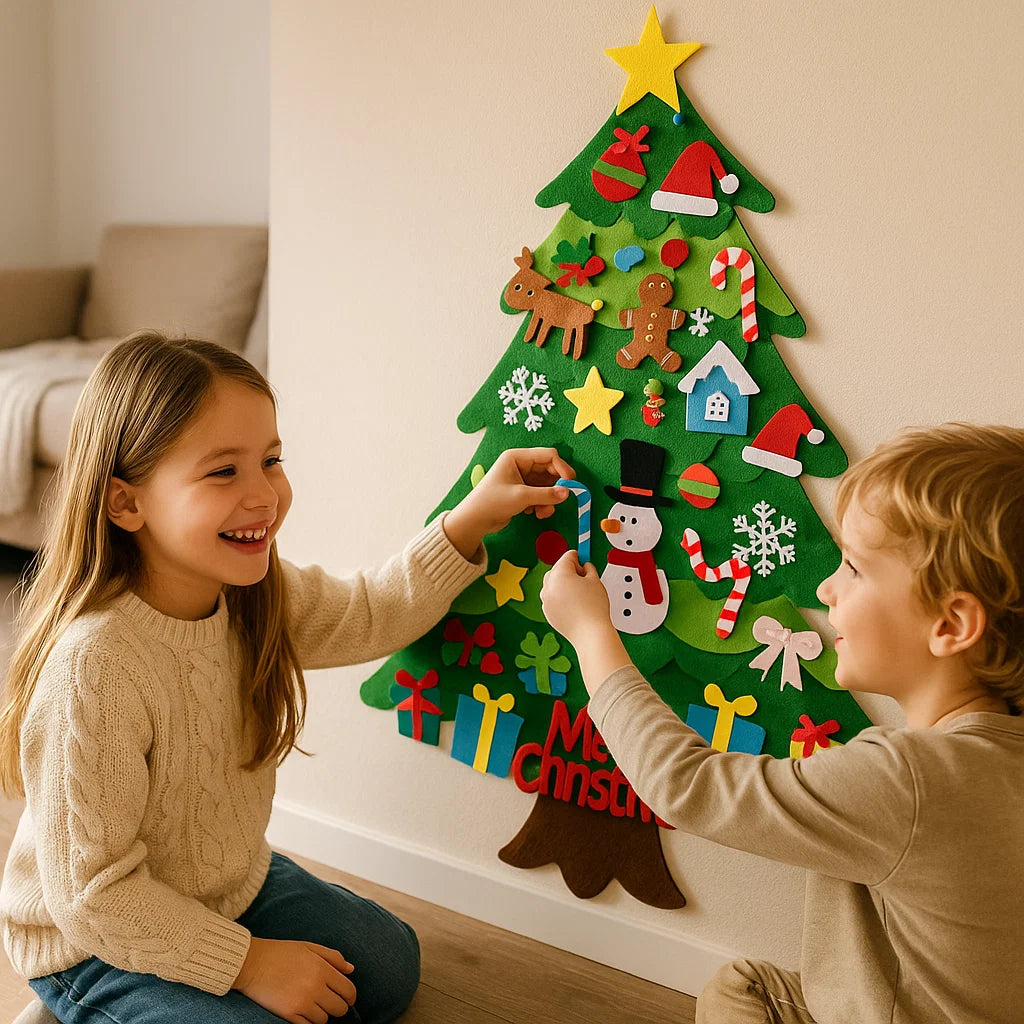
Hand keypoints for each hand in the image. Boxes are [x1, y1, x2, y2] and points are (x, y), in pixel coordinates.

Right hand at [233, 936, 356, 1022]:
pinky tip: (305, 1013)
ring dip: (322, 1014)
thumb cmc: (281, 953)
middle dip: (338, 1006)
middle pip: (339, 1008)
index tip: (348, 998)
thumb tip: (351, 969)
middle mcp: (315, 987)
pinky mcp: (289, 1014)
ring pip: (324, 1020)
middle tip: (331, 1002)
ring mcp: (302, 1002)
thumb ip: (333, 957)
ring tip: (315, 1005)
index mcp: (322, 968)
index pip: (348, 990)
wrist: (253, 963)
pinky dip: (309, 1022)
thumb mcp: (310, 947)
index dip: (351, 996)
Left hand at [443, 448, 573, 558]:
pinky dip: (542, 504)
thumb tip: (567, 493)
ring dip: (549, 499)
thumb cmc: (492, 502)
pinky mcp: (523, 492)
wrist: (475, 520)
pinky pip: (541, 494)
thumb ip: (546, 494)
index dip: (561, 467)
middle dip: (555, 487)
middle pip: (550, 470)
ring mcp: (522, 478)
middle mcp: (521, 465)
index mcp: (517, 457)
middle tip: (561, 499)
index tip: (570, 482)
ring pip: (547, 485)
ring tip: (542, 512)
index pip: (548, 455)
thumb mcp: (521, 497)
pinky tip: (534, 514)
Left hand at [540, 550, 612, 645]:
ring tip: (580, 592)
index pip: (567, 557)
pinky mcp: (547, 612)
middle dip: (569, 570)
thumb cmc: (593, 608)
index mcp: (560, 574)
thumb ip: (588, 568)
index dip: (578, 557)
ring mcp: (546, 600)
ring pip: (553, 584)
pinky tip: (574, 604)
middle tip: (584, 577)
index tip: (582, 556)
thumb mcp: (595, 580)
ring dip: (564, 584)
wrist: (589, 633)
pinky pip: (553, 598)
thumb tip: (584, 567)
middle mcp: (549, 586)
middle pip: (557, 569)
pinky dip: (560, 597)